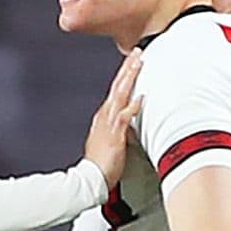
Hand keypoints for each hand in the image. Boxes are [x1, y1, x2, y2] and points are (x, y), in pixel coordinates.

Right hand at [81, 52, 144, 185]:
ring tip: (138, 64)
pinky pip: (124, 117)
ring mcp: (108, 124)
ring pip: (120, 95)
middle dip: (128, 69)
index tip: (133, 61)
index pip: (115, 90)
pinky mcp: (114, 135)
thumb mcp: (108, 139)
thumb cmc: (100, 163)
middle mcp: (105, 116)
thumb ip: (118, 127)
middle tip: (137, 52)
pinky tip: (140, 98)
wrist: (90, 177)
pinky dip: (132, 107)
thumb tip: (127, 119)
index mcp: (103, 116)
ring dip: (129, 79)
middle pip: (118, 87)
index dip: (124, 74)